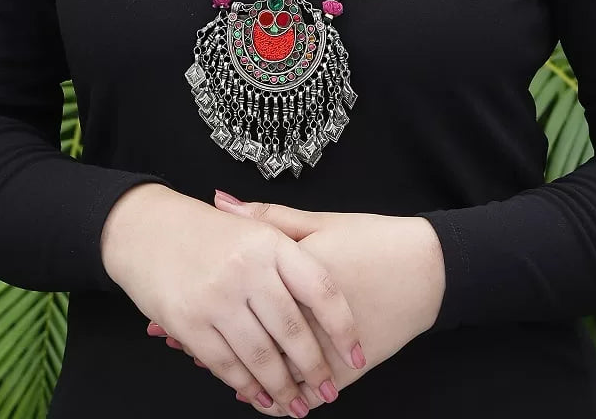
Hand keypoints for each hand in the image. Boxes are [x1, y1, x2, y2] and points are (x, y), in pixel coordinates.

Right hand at [100, 184, 362, 416]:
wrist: (144, 228)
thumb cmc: (205, 229)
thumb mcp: (253, 225)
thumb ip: (292, 245)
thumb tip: (339, 278)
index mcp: (270, 243)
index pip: (320, 290)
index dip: (343, 327)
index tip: (357, 354)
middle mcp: (246, 269)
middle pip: (293, 331)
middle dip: (315, 369)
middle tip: (328, 391)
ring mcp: (216, 297)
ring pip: (261, 356)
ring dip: (283, 388)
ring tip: (298, 405)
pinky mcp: (188, 323)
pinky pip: (226, 364)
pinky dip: (246, 386)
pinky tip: (259, 396)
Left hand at [149, 189, 444, 413]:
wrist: (426, 269)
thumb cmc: (371, 239)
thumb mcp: (319, 223)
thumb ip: (266, 218)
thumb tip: (219, 202)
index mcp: (293, 274)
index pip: (236, 299)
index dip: (200, 311)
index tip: (168, 319)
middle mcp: (306, 314)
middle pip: (248, 340)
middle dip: (210, 347)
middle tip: (177, 344)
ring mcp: (327, 346)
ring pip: (273, 373)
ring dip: (242, 377)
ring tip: (213, 371)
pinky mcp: (346, 368)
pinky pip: (303, 390)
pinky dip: (279, 394)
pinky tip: (260, 393)